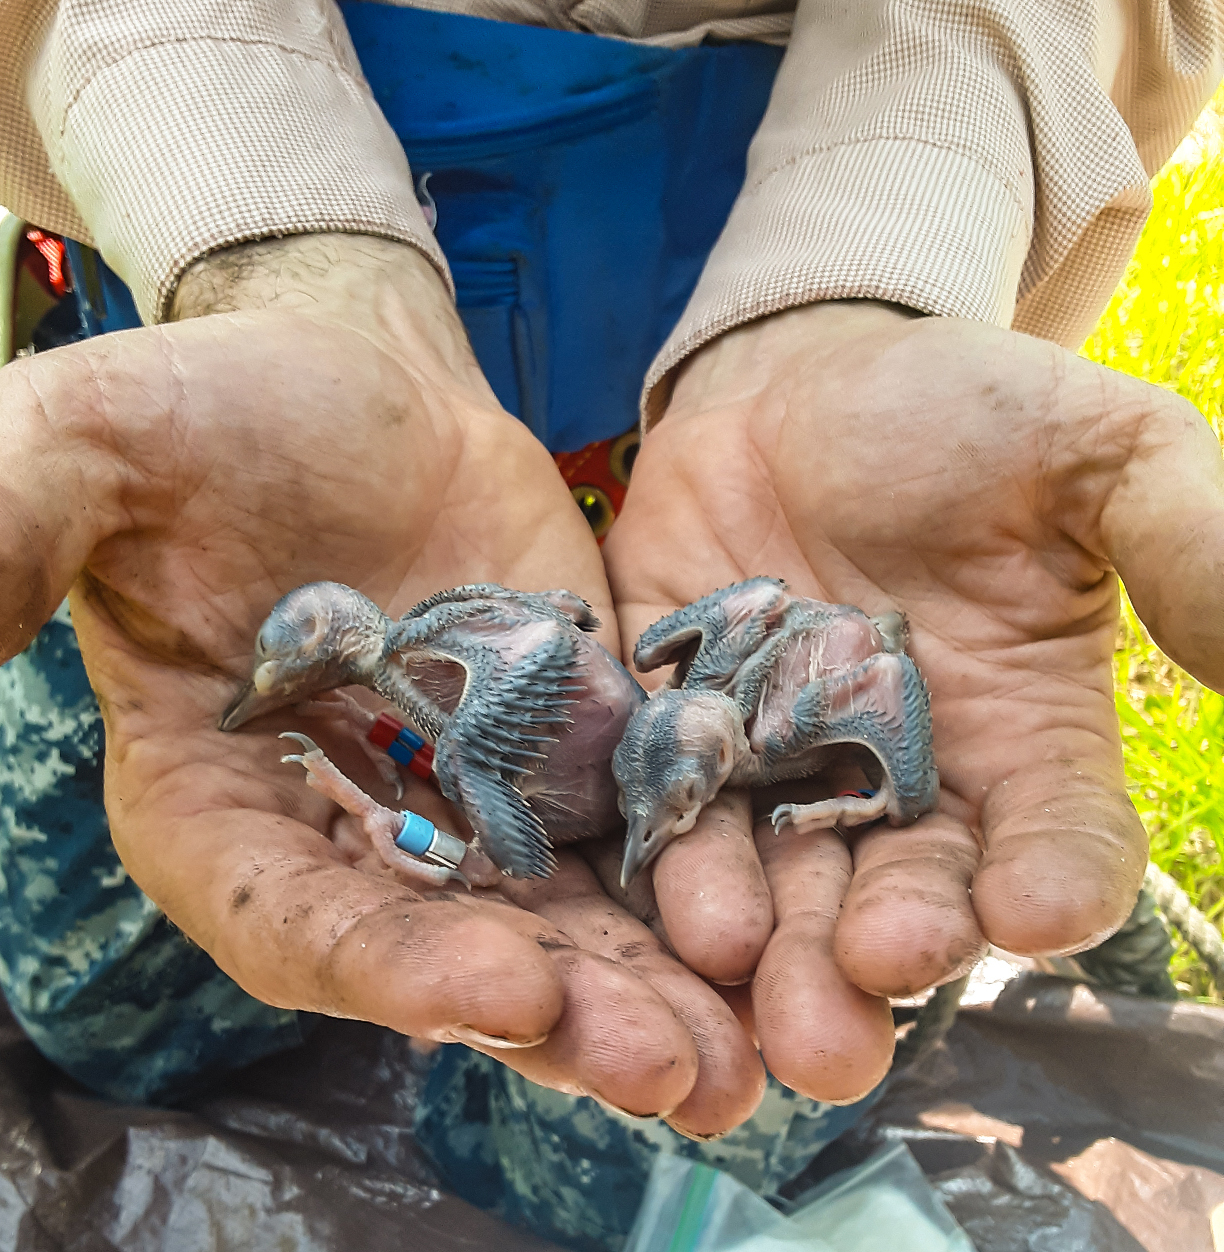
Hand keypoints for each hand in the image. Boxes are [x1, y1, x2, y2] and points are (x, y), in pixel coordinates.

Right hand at [0, 235, 763, 1134]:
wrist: (360, 378)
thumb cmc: (221, 410)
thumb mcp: (105, 448)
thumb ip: (14, 530)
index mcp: (221, 802)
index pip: (293, 920)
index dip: (387, 965)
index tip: (499, 990)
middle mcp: (349, 832)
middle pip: (447, 953)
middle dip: (552, 1017)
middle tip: (667, 1071)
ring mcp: (469, 802)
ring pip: (555, 923)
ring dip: (642, 995)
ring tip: (738, 1058)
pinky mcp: (564, 753)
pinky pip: (628, 840)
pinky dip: (686, 896)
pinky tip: (761, 948)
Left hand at [604, 301, 1223, 1103]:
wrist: (802, 379)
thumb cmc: (964, 411)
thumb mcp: (1095, 453)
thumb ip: (1186, 541)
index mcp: (1022, 739)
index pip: (1055, 842)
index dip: (1053, 885)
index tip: (1035, 917)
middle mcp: (901, 777)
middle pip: (903, 893)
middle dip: (881, 951)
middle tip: (855, 1009)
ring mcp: (781, 762)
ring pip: (782, 875)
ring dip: (766, 939)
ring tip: (744, 972)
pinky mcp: (680, 726)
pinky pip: (675, 797)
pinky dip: (670, 843)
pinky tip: (664, 890)